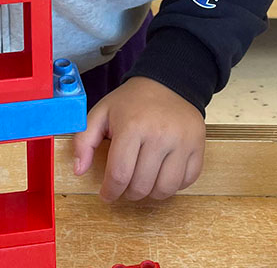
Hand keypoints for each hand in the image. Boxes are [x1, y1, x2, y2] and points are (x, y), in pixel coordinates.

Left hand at [72, 76, 204, 201]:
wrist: (169, 82)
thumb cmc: (133, 101)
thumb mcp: (102, 111)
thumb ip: (84, 139)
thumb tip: (78, 170)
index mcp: (133, 126)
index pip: (119, 175)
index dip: (109, 191)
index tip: (106, 193)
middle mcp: (160, 135)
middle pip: (141, 186)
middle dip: (128, 193)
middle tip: (124, 185)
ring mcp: (183, 142)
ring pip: (165, 190)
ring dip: (150, 193)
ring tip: (142, 181)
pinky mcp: (198, 147)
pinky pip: (186, 182)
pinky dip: (173, 185)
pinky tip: (162, 173)